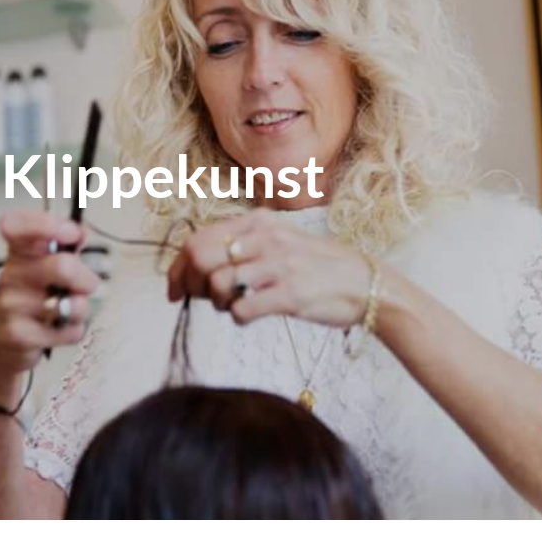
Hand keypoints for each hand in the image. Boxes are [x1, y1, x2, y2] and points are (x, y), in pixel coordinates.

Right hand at [0, 211, 99, 402]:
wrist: (1, 348)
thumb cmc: (28, 303)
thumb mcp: (42, 270)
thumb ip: (64, 249)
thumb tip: (82, 230)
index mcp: (17, 254)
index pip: (15, 225)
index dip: (47, 224)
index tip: (72, 234)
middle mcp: (10, 276)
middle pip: (62, 266)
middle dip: (86, 279)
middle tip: (88, 286)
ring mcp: (10, 306)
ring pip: (69, 304)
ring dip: (80, 309)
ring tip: (69, 312)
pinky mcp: (18, 336)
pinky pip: (67, 332)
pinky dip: (72, 332)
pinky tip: (58, 331)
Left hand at [166, 209, 376, 329]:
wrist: (368, 284)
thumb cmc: (319, 267)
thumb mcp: (280, 242)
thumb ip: (243, 247)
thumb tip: (198, 268)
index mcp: (259, 223)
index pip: (198, 240)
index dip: (177, 267)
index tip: (172, 288)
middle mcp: (266, 239)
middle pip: (201, 259)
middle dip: (188, 285)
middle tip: (195, 300)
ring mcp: (279, 266)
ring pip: (218, 285)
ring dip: (218, 303)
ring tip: (234, 306)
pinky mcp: (290, 295)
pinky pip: (242, 310)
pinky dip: (238, 318)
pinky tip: (251, 316)